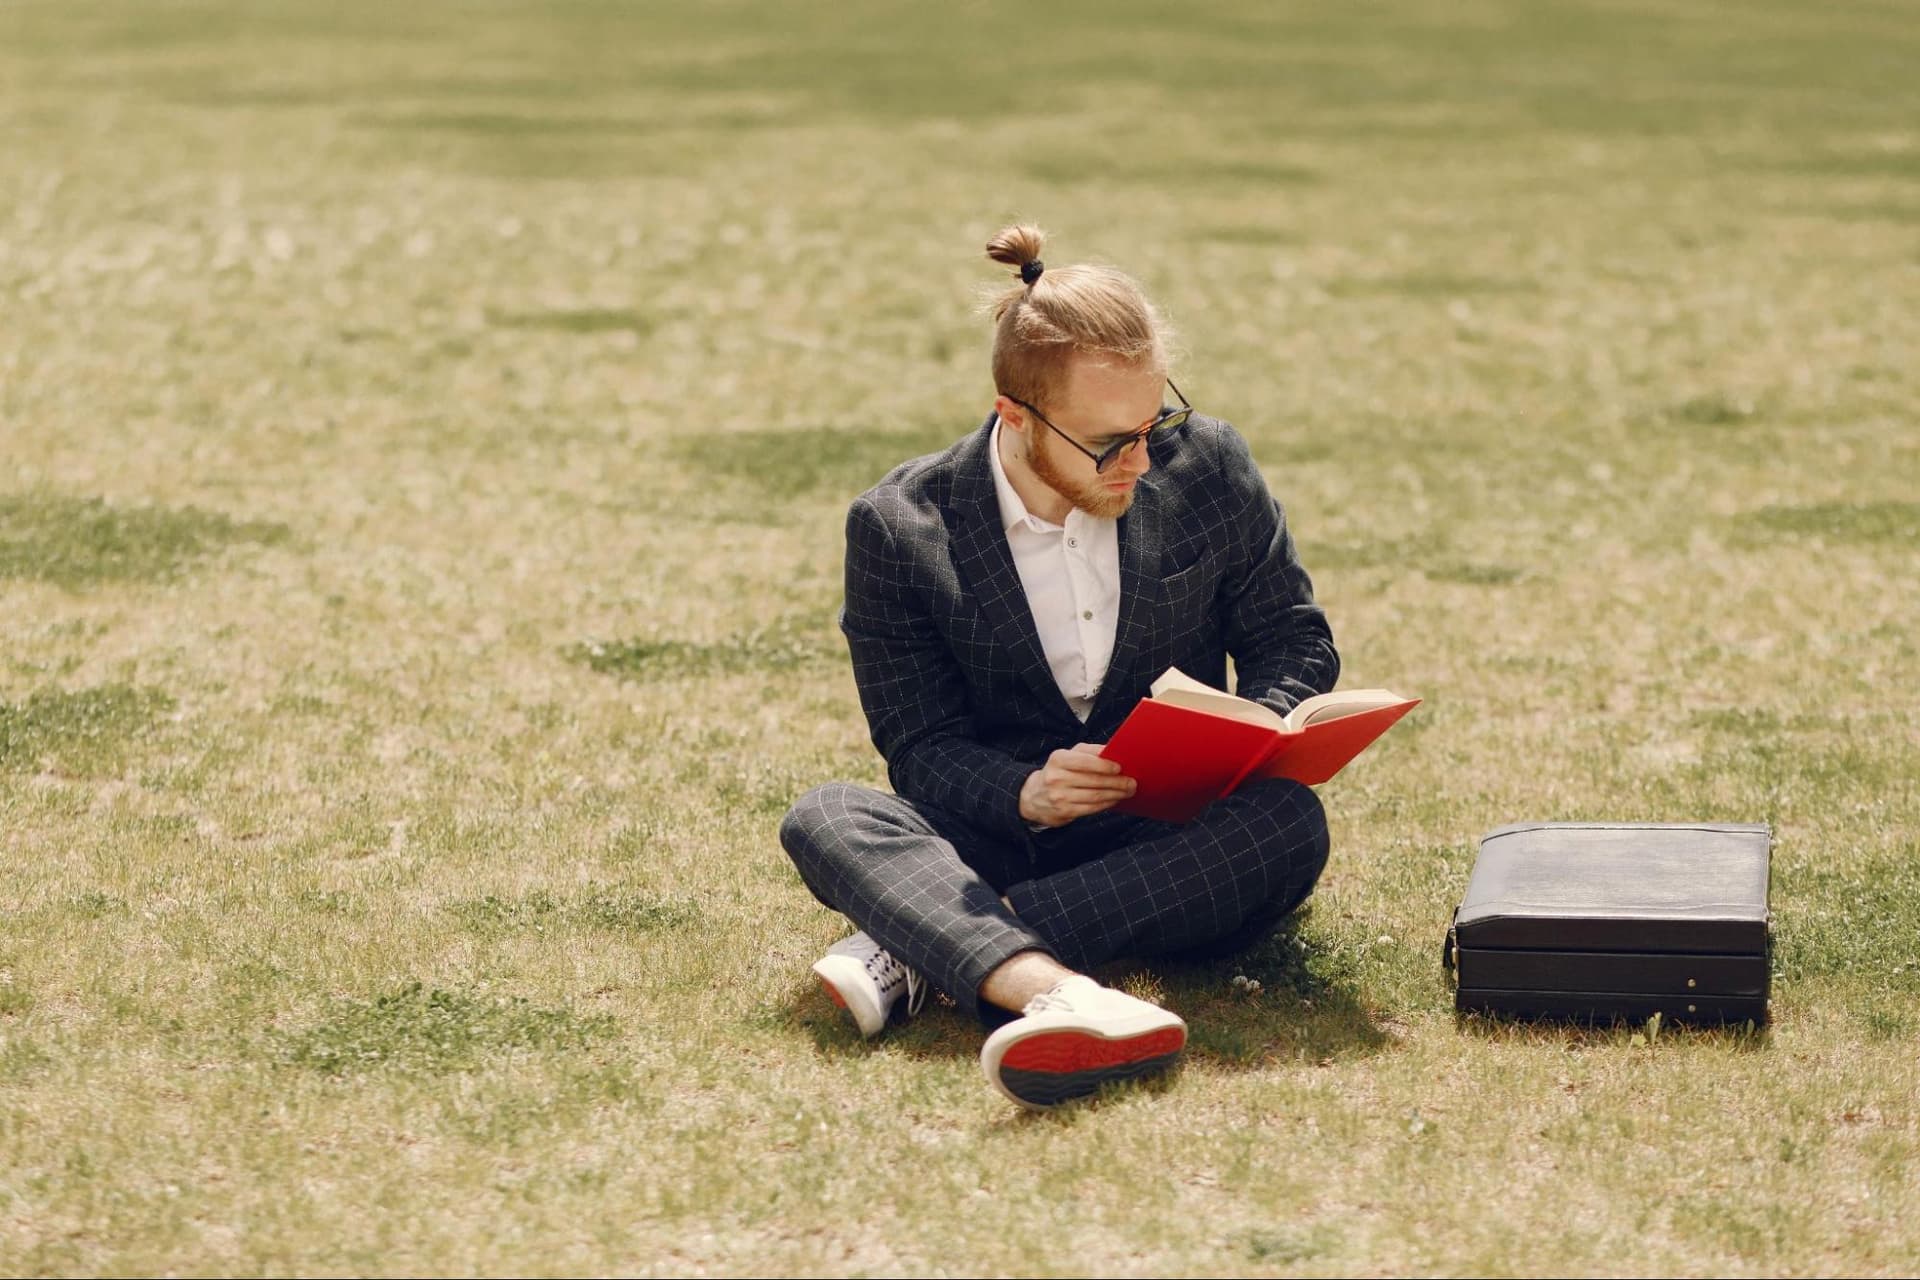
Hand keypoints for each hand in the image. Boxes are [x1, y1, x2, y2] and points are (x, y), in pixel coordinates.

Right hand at [1018, 743, 1135, 827]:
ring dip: (1115, 794)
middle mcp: (1057, 777)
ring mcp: (1059, 796)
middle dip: (1117, 782)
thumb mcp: (1068, 756)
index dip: (1105, 765)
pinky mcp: (1064, 811)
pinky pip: (1091, 808)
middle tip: (1131, 782)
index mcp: (1059, 759)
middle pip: (1094, 781)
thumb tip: (1113, 751)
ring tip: (1127, 791)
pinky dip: (1106, 804)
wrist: (1034, 796)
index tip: (1120, 768)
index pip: (1085, 761)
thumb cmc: (1058, 772)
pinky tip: (1114, 800)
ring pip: (1095, 796)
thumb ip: (1089, 752)